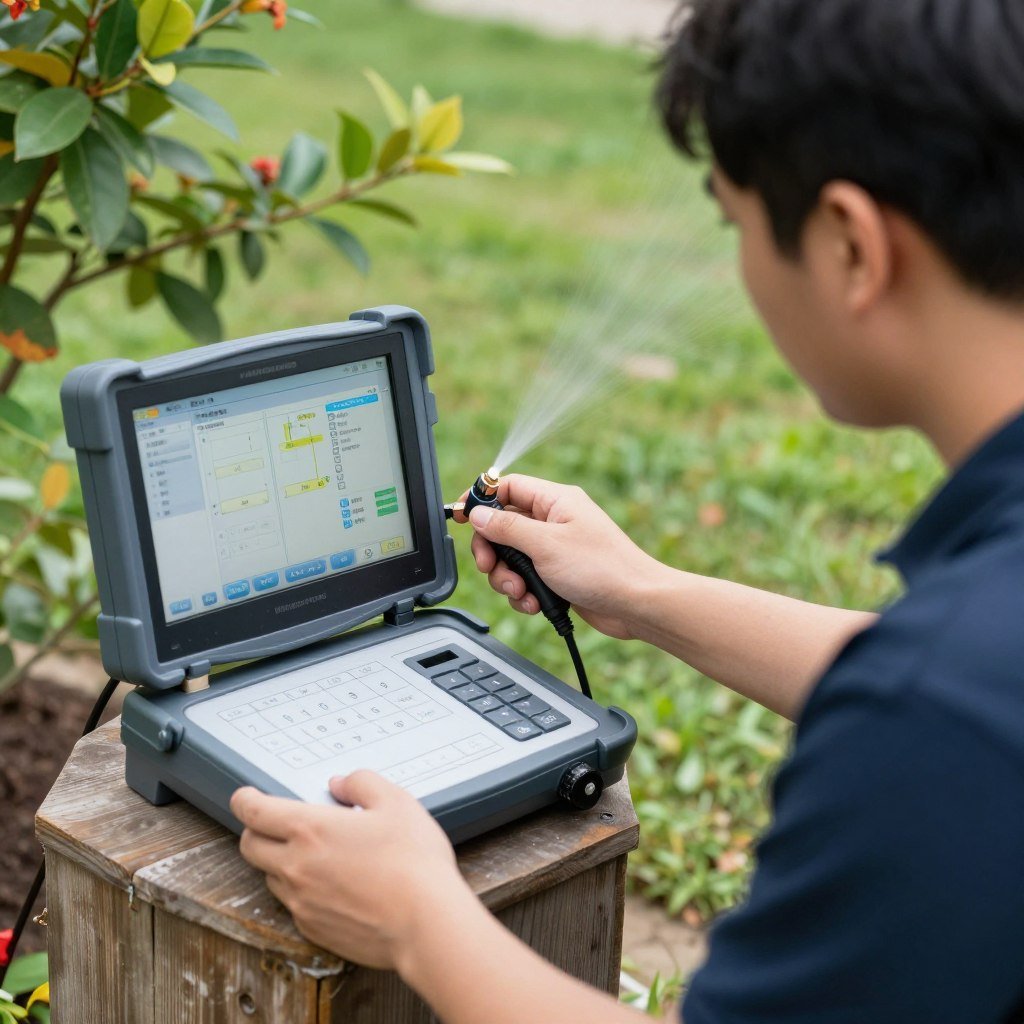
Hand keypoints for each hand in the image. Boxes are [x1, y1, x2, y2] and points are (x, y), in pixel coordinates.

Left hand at [231, 771, 465, 968]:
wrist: (426, 924)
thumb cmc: (414, 862)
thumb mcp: (396, 802)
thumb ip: (362, 783)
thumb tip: (340, 784)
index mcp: (309, 830)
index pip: (253, 811)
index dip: (245, 800)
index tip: (248, 796)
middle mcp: (295, 867)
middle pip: (250, 846)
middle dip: (257, 830)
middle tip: (279, 823)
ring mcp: (301, 902)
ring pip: (270, 877)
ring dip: (280, 862)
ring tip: (316, 854)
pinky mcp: (313, 930)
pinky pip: (294, 905)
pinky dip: (303, 891)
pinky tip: (334, 885)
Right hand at [453, 474, 658, 639]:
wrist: (636, 604)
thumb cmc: (603, 568)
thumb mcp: (545, 545)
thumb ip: (507, 529)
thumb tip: (478, 514)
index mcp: (555, 501)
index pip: (507, 488)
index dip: (481, 500)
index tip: (461, 515)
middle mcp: (554, 521)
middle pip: (502, 526)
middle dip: (492, 551)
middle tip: (490, 567)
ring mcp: (555, 548)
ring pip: (511, 557)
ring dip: (507, 578)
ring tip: (520, 591)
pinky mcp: (557, 574)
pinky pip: (525, 578)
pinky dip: (523, 592)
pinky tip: (532, 603)